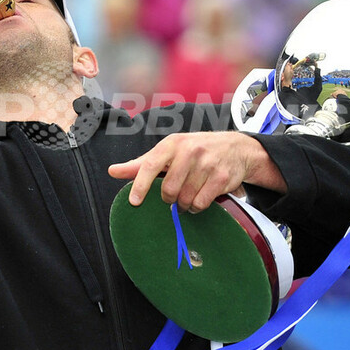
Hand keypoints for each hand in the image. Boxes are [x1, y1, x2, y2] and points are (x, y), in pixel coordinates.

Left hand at [108, 131, 285, 211]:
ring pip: (185, 199)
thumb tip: (112, 171)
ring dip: (184, 203)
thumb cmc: (196, 150)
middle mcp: (190, 151)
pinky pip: (201, 203)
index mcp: (172, 143)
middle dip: (169, 198)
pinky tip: (200, 198)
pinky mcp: (221, 177)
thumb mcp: (169, 151)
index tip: (134, 201)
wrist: (237, 148)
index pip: (150, 164)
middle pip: (169, 189)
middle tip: (173, 195)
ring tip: (189, 194)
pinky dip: (197, 206)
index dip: (140, 185)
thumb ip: (141, 164)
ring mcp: (207, 164)